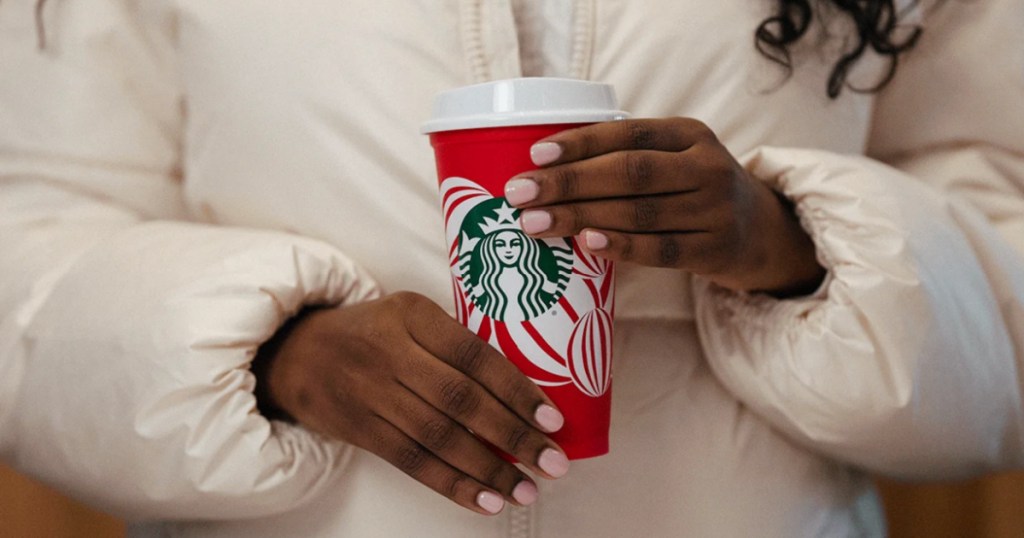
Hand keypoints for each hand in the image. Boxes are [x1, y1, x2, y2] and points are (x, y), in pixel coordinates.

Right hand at [254, 292, 568, 514]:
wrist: (295, 353)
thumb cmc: (372, 332)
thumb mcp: (409, 315)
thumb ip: (454, 342)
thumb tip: (523, 390)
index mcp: (412, 314)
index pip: (474, 355)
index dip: (516, 389)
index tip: (553, 418)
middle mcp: (391, 351)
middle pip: (461, 400)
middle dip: (513, 435)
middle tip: (553, 462)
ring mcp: (372, 393)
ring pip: (439, 437)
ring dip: (489, 469)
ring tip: (527, 489)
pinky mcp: (360, 429)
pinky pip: (412, 462)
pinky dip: (453, 484)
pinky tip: (487, 500)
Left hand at [504, 118, 824, 295]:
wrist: (762, 233)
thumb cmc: (694, 191)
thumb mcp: (676, 159)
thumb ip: (628, 157)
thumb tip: (542, 168)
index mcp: (690, 134)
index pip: (628, 133)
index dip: (581, 143)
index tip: (534, 154)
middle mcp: (706, 167)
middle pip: (629, 173)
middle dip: (568, 182)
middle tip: (519, 193)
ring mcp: (714, 210)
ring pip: (639, 212)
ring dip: (579, 217)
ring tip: (533, 224)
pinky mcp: (716, 250)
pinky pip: (661, 250)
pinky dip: (622, 246)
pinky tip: (587, 244)